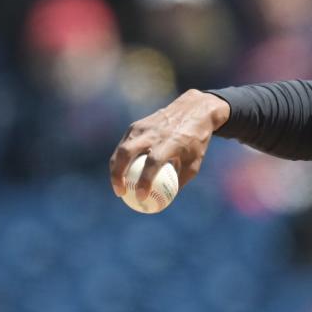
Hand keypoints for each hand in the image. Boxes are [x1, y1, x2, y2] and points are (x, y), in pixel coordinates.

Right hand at [109, 89, 229, 202]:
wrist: (194, 110)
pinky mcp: (137, 124)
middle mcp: (155, 132)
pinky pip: (124, 144)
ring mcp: (143, 126)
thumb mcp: (194, 163)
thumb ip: (179, 181)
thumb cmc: (196, 142)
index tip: (141, 197)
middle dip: (118, 174)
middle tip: (121, 192)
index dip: (145, 181)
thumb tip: (164, 201)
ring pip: (122, 148)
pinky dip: (120, 159)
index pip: (153, 162)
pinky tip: (121, 172)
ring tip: (118, 186)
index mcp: (172, 141)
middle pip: (127, 152)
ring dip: (115, 168)